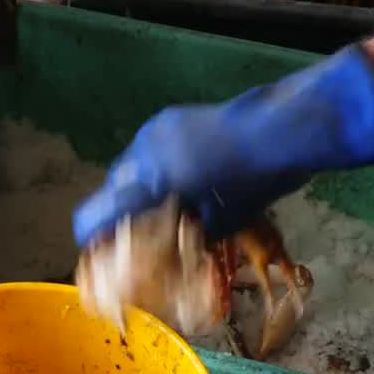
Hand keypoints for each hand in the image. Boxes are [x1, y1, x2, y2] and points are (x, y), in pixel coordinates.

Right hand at [71, 45, 373, 246]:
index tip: (100, 253)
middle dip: (122, 212)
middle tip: (143, 233)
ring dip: (142, 189)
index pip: (94, 216)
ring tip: (170, 204)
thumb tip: (166, 255)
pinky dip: (159, 168)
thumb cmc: (252, 184)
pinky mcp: (170, 118)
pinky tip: (187, 177)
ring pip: (132, 168)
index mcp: (147, 184)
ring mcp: (154, 131)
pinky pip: (150, 150)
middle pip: (113, 190)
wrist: (281, 131)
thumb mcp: (216, 225)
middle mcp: (141, 154)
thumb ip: (179, 237)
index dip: (92, 239)